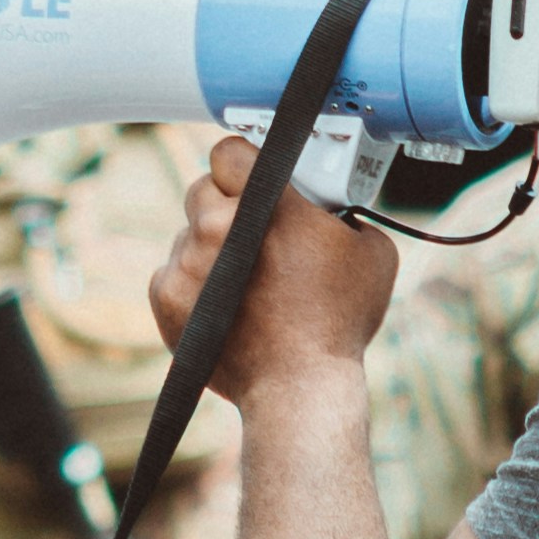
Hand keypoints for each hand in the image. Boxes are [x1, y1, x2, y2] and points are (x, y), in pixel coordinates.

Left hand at [149, 133, 396, 403]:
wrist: (299, 388)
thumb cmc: (338, 324)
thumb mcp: (373, 254)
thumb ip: (350, 215)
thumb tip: (338, 209)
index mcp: (269, 202)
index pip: (229, 150)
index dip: (241, 162)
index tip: (251, 177)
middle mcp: (220, 224)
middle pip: (204, 189)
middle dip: (226, 205)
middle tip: (252, 232)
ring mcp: (187, 261)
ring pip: (188, 233)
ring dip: (210, 247)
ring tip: (244, 280)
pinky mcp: (166, 295)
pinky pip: (172, 271)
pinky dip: (193, 283)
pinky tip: (225, 305)